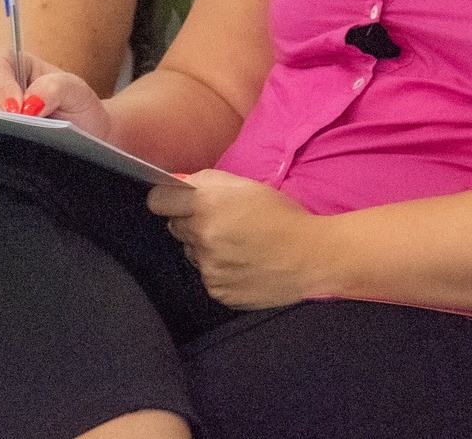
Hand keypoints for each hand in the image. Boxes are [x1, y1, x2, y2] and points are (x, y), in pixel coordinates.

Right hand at [0, 51, 108, 138]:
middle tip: (16, 127)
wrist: (87, 135)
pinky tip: (10, 153)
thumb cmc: (79, 106)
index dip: (0, 86)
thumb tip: (29, 104)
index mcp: (14, 64)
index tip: (17, 108)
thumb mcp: (76, 91)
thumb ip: (55, 88)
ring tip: (16, 140)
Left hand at [148, 169, 325, 309]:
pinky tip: (242, 263)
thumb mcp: (245, 184)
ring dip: (204, 247)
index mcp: (206, 204)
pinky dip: (218, 270)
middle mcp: (202, 236)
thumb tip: (176, 183)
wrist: (312, 257)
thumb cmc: (281, 215)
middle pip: (175, 227)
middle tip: (221, 221)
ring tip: (237, 244)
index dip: (168, 199)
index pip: (158, 201)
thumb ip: (205, 180)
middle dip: (190, 222)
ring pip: (191, 252)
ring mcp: (208, 267)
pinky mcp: (217, 291)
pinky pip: (206, 276)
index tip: (176, 201)